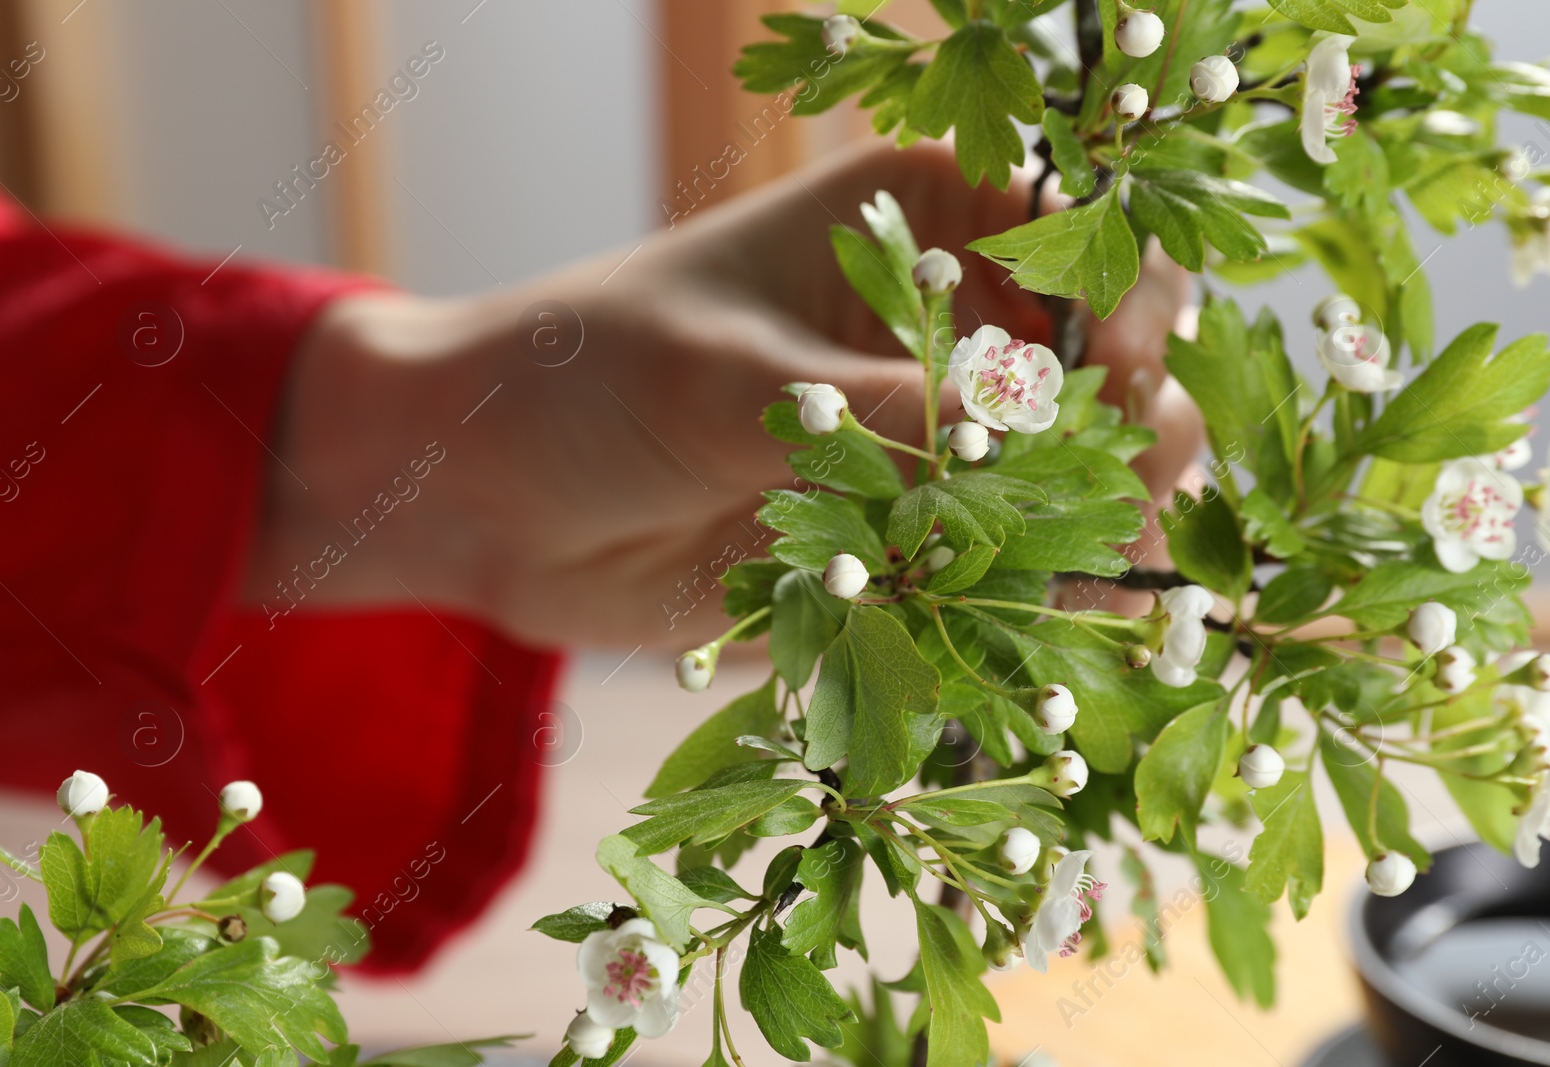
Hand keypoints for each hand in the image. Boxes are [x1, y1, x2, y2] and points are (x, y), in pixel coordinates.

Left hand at [244, 140, 1195, 647]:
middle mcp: (934, 324)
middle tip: (1112, 486)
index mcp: (907, 226)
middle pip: (1101, 363)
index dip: (1127, 295)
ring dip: (1099, 521)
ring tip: (1089, 570)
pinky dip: (1037, 595)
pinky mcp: (896, 532)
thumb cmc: (581, 379)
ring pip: (1068, 473)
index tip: (1119, 368)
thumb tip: (1043, 435)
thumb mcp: (728, 379)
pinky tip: (1054, 622)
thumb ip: (883, 412)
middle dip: (1132, 422)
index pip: (1072, 235)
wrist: (484, 496)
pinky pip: (999, 564)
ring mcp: (922, 436)